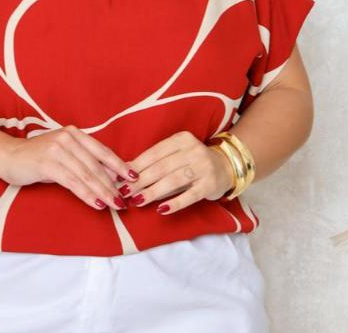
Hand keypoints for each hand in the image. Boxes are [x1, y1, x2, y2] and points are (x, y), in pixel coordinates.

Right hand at [0, 125, 138, 211]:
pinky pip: (73, 182)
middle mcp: (68, 138)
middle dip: (113, 184)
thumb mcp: (63, 154)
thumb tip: (109, 177)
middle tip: (125, 200)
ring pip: (87, 175)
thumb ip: (82, 161)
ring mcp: (58, 149)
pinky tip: (97, 203)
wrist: (8, 156)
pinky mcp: (48, 163)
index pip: (102, 151)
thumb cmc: (37, 157)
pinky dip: (87, 194)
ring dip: (103, 192)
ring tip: (115, 204)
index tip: (134, 178)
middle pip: (96, 165)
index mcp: (75, 134)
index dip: (119, 165)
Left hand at [116, 131, 234, 213]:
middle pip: (161, 167)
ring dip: (152, 192)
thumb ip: (155, 161)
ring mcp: (203, 167)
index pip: (154, 152)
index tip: (120, 177)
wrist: (227, 166)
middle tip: (124, 192)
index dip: (136, 165)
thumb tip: (125, 170)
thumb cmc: (193, 161)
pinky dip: (174, 203)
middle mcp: (193, 150)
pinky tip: (161, 209)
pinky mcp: (210, 185)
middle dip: (140, 181)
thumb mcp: (176, 154)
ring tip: (137, 201)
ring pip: (173, 180)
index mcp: (181, 139)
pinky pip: (190, 195)